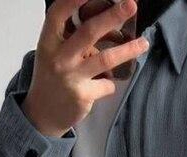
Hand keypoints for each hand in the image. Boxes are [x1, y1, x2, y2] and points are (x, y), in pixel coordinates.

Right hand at [21, 0, 148, 136]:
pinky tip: (102, 85)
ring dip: (128, 50)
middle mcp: (59, 58)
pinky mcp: (83, 95)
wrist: (43, 115)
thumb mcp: (52, 53)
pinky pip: (107, 84)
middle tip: (131, 5)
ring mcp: (71, 77)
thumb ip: (71, 38)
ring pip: (105, 59)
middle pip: (89, 32)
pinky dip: (109, 82)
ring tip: (144, 43)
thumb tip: (105, 20)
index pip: (58, 13)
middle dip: (113, 16)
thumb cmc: (52, 78)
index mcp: (48, 42)